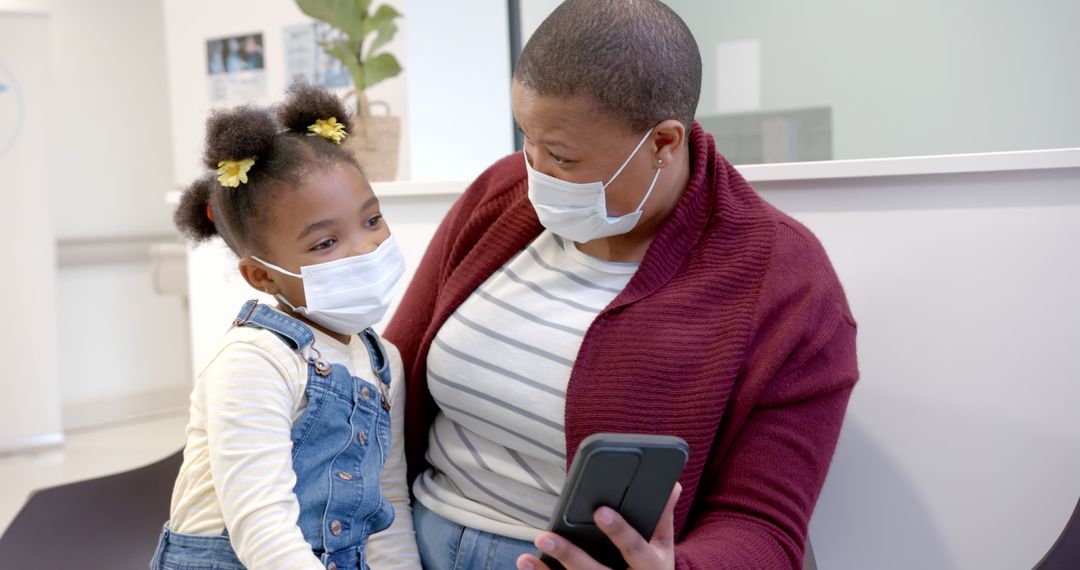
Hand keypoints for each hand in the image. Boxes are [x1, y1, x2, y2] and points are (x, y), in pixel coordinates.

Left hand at [516, 483, 681, 569]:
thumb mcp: (663, 547)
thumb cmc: (653, 569)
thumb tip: (672, 484)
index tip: (600, 511)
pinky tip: (529, 564)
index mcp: (650, 567)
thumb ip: (663, 518)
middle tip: (546, 536)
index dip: (619, 531)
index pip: (635, 548)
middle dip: (570, 556)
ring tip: (526, 557)